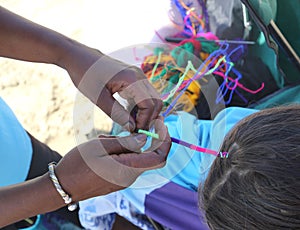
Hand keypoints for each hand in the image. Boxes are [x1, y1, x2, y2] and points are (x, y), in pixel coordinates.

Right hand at [54, 117, 170, 201]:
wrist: (62, 186)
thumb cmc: (77, 164)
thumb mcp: (100, 146)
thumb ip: (125, 142)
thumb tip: (144, 139)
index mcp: (128, 169)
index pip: (159, 157)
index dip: (164, 140)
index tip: (160, 124)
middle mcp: (129, 177)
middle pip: (149, 156)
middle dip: (144, 139)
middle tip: (131, 127)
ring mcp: (124, 180)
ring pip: (136, 157)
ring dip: (128, 144)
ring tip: (105, 138)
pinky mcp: (118, 179)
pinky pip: (127, 162)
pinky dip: (122, 151)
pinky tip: (104, 146)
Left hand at [62, 45, 162, 131]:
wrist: (78, 57)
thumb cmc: (85, 75)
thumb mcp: (98, 98)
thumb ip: (116, 114)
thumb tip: (132, 128)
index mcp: (132, 79)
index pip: (150, 104)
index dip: (144, 121)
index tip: (133, 131)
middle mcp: (139, 76)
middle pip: (156, 102)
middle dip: (149, 118)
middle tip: (134, 130)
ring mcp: (138, 76)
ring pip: (152, 99)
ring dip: (145, 114)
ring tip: (130, 124)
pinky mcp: (134, 79)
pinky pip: (144, 96)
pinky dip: (140, 108)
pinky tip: (128, 115)